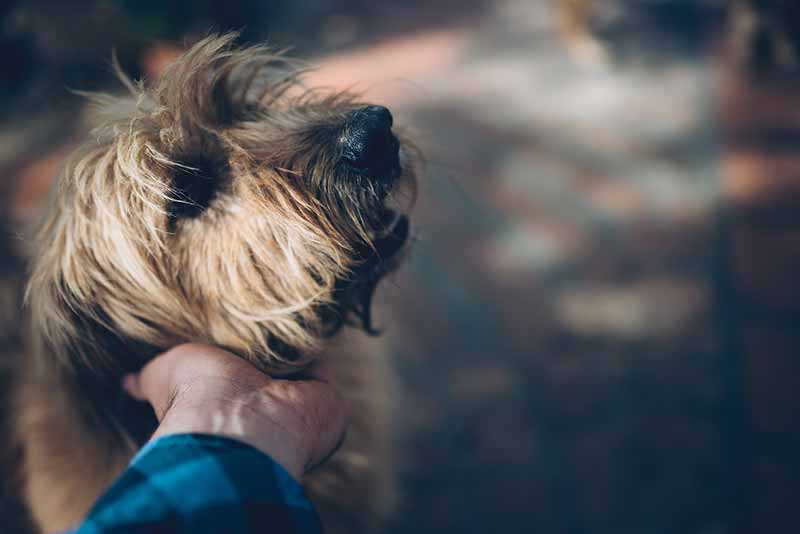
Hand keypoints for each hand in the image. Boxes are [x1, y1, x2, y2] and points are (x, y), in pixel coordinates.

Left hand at [122, 343, 346, 480]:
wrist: (242, 419)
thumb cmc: (197, 397)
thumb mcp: (165, 375)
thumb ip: (149, 377)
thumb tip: (125, 382)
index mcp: (228, 409)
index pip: (237, 382)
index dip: (235, 361)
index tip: (233, 339)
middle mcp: (262, 414)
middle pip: (272, 379)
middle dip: (270, 355)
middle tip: (265, 327)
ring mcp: (296, 411)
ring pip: (300, 376)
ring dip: (295, 354)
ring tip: (285, 325)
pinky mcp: (326, 402)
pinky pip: (324, 372)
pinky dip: (315, 355)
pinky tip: (302, 334)